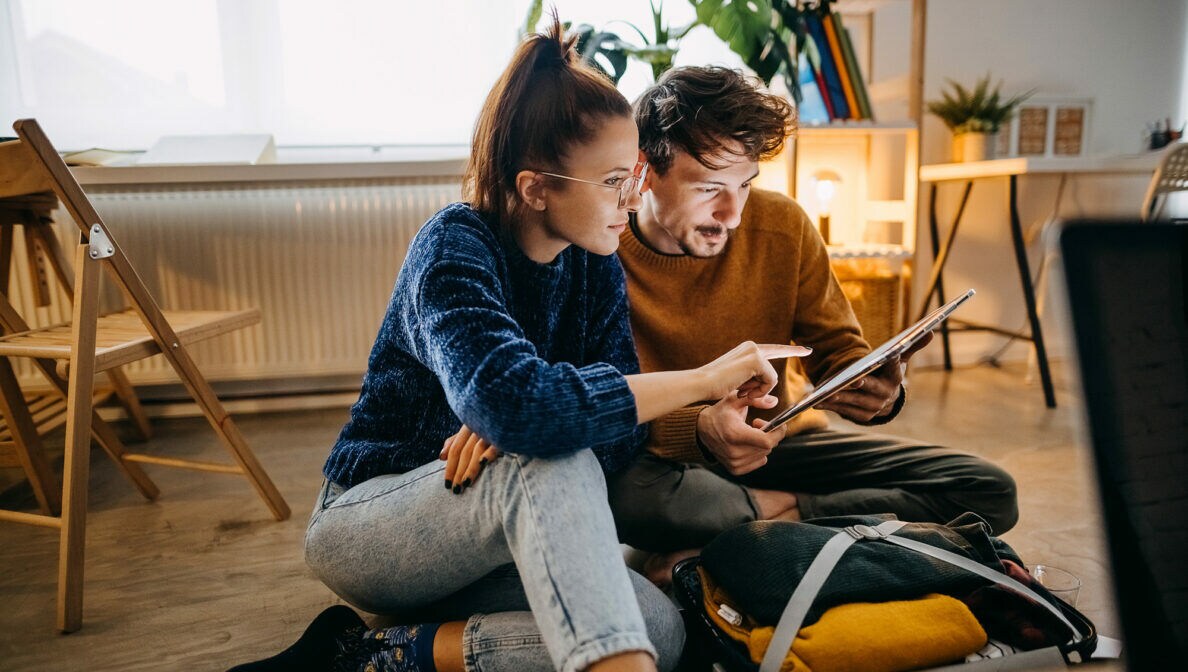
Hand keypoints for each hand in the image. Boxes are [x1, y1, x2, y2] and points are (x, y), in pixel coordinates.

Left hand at [439, 424, 500, 493]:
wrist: (515, 415)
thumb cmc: (493, 425)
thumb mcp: (472, 429)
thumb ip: (456, 441)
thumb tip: (441, 456)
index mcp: (469, 425)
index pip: (455, 449)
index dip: (450, 467)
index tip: (447, 484)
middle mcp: (478, 426)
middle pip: (464, 451)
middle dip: (458, 471)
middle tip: (455, 489)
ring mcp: (491, 429)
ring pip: (476, 450)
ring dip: (470, 468)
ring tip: (465, 484)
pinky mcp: (505, 433)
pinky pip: (495, 444)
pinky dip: (488, 453)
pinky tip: (482, 463)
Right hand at [697, 393, 787, 474]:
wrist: (701, 429)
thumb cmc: (720, 412)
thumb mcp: (735, 399)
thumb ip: (755, 398)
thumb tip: (774, 402)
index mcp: (735, 434)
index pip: (767, 441)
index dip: (778, 433)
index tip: (778, 424)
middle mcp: (734, 452)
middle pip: (767, 447)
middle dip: (769, 434)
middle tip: (758, 423)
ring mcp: (734, 462)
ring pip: (764, 454)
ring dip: (763, 443)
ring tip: (750, 433)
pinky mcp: (735, 469)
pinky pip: (759, 462)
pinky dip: (758, 452)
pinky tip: (748, 443)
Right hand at [699, 342, 811, 401]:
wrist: (700, 384)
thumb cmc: (714, 387)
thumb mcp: (740, 389)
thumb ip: (758, 392)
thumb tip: (774, 402)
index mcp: (746, 350)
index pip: (773, 349)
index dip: (790, 350)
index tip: (806, 350)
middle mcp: (752, 346)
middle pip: (775, 361)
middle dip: (779, 368)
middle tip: (791, 360)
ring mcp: (754, 351)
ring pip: (771, 377)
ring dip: (758, 390)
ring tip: (739, 391)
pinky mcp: (756, 359)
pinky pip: (770, 381)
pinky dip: (759, 390)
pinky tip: (744, 390)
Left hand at [816, 331, 932, 421]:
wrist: (885, 399)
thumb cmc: (888, 373)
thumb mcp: (899, 359)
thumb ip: (912, 346)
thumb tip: (930, 331)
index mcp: (894, 379)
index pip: (894, 369)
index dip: (892, 362)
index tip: (889, 356)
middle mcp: (885, 395)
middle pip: (871, 389)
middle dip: (862, 384)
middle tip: (853, 380)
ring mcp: (872, 407)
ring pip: (854, 401)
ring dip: (840, 398)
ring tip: (826, 393)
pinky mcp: (861, 417)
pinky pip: (844, 411)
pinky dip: (830, 406)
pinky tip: (817, 402)